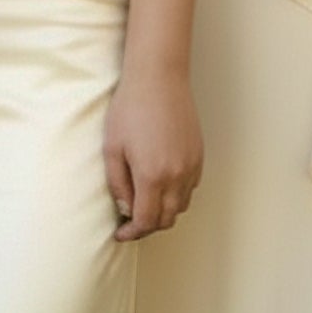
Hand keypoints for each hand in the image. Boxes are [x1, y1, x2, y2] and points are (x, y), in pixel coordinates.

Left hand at [102, 68, 203, 242]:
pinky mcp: (199, 155)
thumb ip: (118, 184)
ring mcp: (191, 165)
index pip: (146, 221)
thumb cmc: (130, 109)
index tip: (121, 233)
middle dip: (147, 226)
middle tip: (130, 221)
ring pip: (180, 205)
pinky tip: (161, 184)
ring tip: (145, 202)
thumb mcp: (112, 148)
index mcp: (153, 176)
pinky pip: (190, 187)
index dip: (132, 233)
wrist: (158, 79)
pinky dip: (176, 195)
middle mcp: (177, 175)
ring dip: (163, 211)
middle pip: (166, 219)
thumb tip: (125, 209)